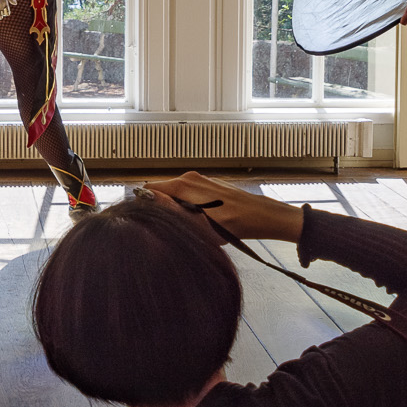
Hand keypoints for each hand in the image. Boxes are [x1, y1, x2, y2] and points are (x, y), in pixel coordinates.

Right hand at [145, 172, 305, 243]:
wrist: (262, 216)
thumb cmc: (234, 223)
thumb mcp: (199, 224)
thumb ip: (172, 211)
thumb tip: (149, 202)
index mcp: (184, 185)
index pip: (149, 189)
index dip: (144, 205)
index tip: (147, 221)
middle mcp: (189, 178)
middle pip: (161, 192)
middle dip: (161, 209)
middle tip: (168, 227)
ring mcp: (199, 181)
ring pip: (174, 195)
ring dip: (175, 210)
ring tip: (186, 226)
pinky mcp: (208, 186)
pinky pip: (187, 195)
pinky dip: (187, 207)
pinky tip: (199, 221)